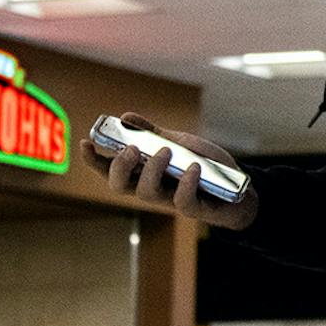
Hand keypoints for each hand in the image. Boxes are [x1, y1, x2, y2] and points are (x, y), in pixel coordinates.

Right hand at [78, 111, 257, 230]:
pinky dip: (185, 183)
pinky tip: (193, 168)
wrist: (240, 186)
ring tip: (165, 151)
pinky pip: (182, 201)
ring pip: (146, 194)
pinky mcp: (193, 208)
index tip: (85, 143)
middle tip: (131, 149)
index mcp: (145, 172)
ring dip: (152, 170)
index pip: (111, 169)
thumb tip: (125, 117)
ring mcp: (171, 199)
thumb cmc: (205, 166)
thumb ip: (154, 133)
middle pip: (121, 186)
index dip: (94, 160)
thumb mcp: (180, 143)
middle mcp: (153, 187)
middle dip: (119, 167)